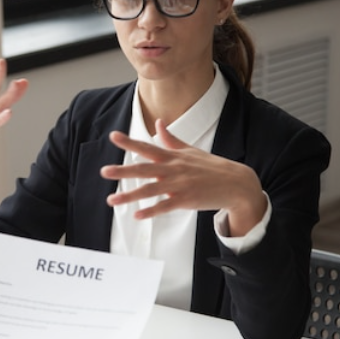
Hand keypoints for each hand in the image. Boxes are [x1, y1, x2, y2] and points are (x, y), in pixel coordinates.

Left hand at [100, 119, 265, 235]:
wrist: (236, 183)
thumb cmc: (211, 166)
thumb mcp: (190, 150)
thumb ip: (170, 139)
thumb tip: (158, 123)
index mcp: (172, 156)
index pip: (147, 147)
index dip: (129, 142)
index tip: (113, 137)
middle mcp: (173, 169)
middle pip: (144, 169)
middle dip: (123, 170)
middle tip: (104, 171)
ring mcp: (179, 185)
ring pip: (150, 190)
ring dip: (130, 195)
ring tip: (111, 200)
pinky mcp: (186, 200)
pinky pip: (165, 206)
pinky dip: (151, 211)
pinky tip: (137, 215)